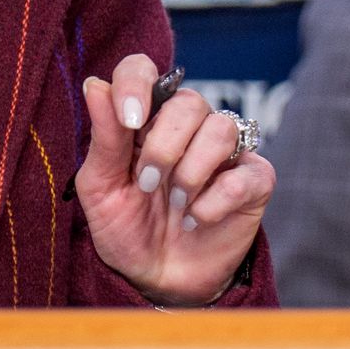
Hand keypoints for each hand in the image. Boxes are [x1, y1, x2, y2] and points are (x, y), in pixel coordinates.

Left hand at [75, 53, 274, 304]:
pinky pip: (247, 172)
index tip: (130, 120)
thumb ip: (104, 137)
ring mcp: (224, 152)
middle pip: (189, 101)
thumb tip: (95, 84)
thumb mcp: (101, 186)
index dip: (137, 84)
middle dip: (163, 146)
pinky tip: (195, 218)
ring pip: (222, 128)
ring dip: (191, 171)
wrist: (155, 278)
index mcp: (143, 118)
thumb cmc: (123, 226)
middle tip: (147, 184)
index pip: (142, 69)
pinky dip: (215, 200)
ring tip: (175, 202)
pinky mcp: (254, 181)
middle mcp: (186, 126)